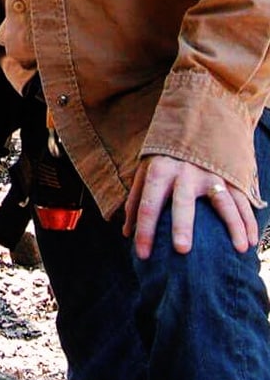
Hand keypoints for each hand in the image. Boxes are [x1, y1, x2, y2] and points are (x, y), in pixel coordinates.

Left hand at [122, 154, 259, 258]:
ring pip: (223, 201)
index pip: (147, 204)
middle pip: (182, 201)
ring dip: (233, 225)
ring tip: (241, 248)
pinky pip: (242, 200)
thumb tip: (126, 233)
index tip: (142, 256)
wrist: (194, 123)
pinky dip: (249, 221)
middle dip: (182, 225)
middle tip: (181, 250)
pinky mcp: (230, 175)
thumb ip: (135, 201)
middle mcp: (184, 172)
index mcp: (158, 171)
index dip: (144, 231)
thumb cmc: (164, 157)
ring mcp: (210, 173)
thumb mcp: (145, 171)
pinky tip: (252, 241)